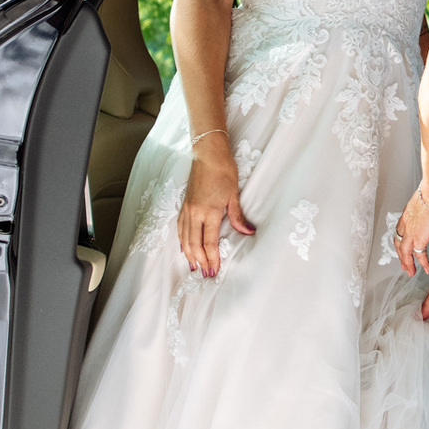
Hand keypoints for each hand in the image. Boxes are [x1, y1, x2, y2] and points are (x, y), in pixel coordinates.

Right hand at [177, 134, 253, 276]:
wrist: (208, 154)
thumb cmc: (223, 171)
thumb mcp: (233, 195)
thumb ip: (238, 217)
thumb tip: (248, 232)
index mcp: (209, 212)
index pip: (209, 242)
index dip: (212, 259)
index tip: (214, 270)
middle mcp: (195, 213)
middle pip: (194, 244)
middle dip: (200, 261)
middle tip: (205, 274)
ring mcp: (187, 209)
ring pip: (185, 238)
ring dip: (189, 254)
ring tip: (193, 266)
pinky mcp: (184, 205)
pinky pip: (180, 227)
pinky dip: (182, 240)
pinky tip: (184, 247)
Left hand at [395, 185, 428, 276]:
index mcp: (406, 216)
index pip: (400, 233)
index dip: (401, 243)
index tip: (402, 250)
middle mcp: (405, 225)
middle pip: (399, 245)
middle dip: (401, 257)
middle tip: (404, 266)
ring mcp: (410, 232)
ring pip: (405, 253)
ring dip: (408, 264)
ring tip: (411, 272)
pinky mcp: (419, 238)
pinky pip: (419, 255)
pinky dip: (423, 263)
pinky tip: (427, 268)